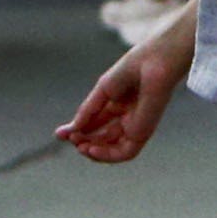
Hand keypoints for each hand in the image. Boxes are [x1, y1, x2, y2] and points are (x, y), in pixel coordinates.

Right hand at [58, 9, 197, 162]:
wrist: (155, 62)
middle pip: (103, 138)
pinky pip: (126, 152)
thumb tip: (72, 129)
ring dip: (94, 151)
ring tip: (79, 146)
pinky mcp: (144, 131)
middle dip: (84, 141)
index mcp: (119, 103)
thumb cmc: (134, 67)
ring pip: (113, 149)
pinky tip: (91, 149)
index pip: (96, 123)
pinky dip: (107, 155)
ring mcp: (136, 125)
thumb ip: (88, 111)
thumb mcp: (103, 90)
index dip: (78, 130)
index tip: (60, 134)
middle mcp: (127, 117)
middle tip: (70, 139)